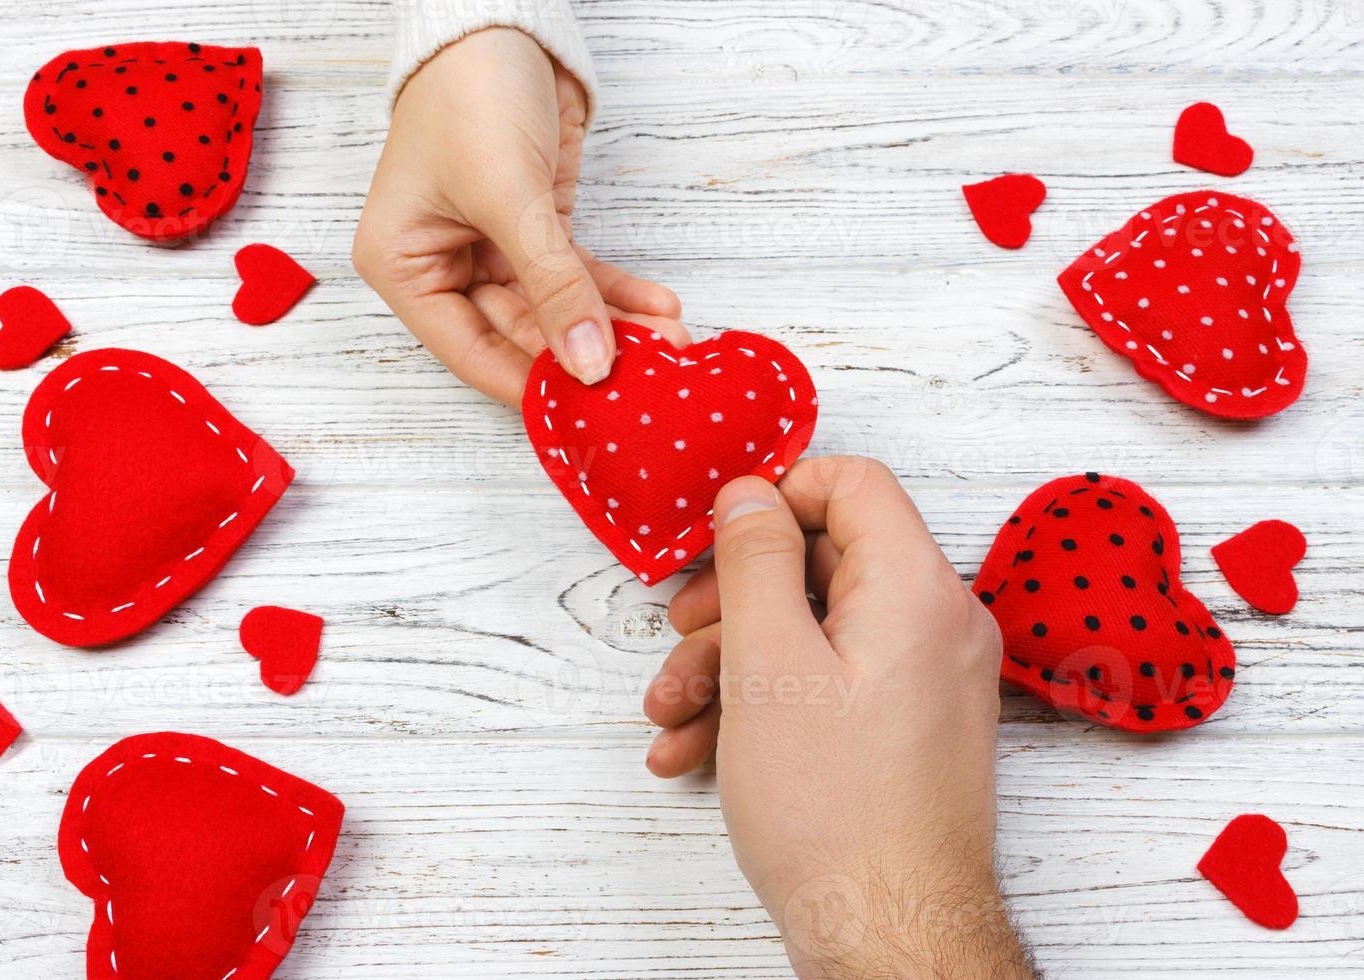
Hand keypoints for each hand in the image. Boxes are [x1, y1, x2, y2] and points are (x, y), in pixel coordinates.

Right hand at [352, 27, 685, 405]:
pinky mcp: (534, 232)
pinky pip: (577, 278)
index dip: (529, 383)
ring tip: (667, 344)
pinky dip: (615, 294)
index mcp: (403, 267)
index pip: (469, 350)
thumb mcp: (509, 196)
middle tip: (645, 379)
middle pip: (519, 335)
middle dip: (585, 354)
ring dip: (611, 328)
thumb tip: (588, 364)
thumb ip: (552, 285)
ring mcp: (490, 252)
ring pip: (556, 311)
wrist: (501, 20)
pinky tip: (656, 309)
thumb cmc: (469, 94)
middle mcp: (443, 268)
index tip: (585, 413)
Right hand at [644, 457, 1032, 977]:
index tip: (719, 538)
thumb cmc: (835, 811)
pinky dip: (764, 704)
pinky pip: (831, 683)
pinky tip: (697, 753)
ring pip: (814, 631)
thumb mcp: (768, 664)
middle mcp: (936, 625)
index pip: (853, 483)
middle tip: (679, 633)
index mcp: (917, 589)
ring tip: (671, 720)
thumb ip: (755, 561)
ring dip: (730, 664)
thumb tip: (750, 493)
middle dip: (732, 600)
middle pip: (821, 563)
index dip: (777, 495)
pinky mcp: (907, 727)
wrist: (889, 936)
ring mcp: (926, 680)